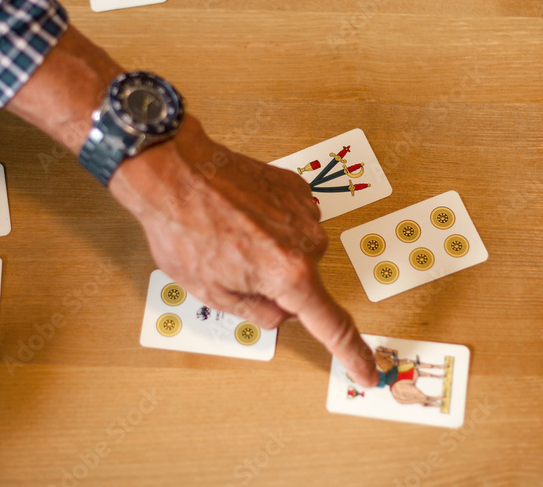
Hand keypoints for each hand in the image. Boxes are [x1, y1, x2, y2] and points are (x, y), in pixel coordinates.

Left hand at [110, 116, 376, 385]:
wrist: (175, 172)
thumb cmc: (184, 228)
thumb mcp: (213, 293)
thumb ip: (258, 313)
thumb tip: (280, 314)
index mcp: (289, 274)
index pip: (332, 326)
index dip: (352, 353)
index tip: (367, 370)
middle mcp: (307, 242)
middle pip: (302, 284)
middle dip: (274, 284)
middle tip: (233, 265)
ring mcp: (306, 211)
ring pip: (296, 252)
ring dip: (270, 251)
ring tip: (232, 234)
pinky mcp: (298, 188)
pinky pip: (292, 222)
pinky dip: (271, 225)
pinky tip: (242, 215)